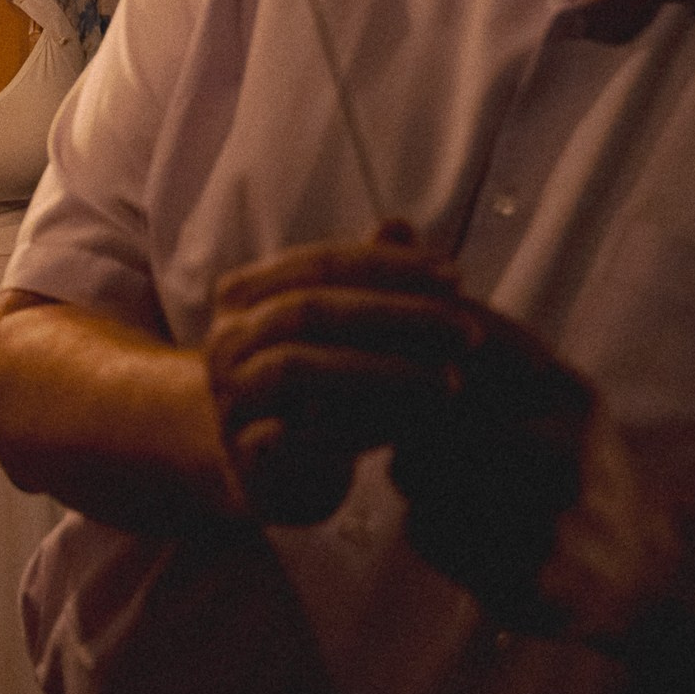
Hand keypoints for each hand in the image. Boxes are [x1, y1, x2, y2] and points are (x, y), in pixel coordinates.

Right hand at [204, 221, 470, 523]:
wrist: (258, 468)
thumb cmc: (307, 387)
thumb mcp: (331, 328)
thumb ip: (361, 280)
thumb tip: (400, 224)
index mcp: (243, 297)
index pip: (317, 263)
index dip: (387, 265)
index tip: (457, 276)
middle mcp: (225, 342)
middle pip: (309, 310)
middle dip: (397, 315)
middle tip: (468, 330)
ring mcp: (229, 399)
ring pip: (297, 369)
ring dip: (382, 372)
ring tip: (451, 382)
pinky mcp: (248, 457)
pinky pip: (301, 437)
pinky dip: (360, 429)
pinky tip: (413, 428)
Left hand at [389, 307, 674, 639]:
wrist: (646, 570)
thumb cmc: (560, 458)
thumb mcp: (527, 378)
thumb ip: (455, 316)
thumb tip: (387, 222)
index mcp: (562, 386)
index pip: (451, 339)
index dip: (398, 350)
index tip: (375, 364)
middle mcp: (566, 444)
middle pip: (420, 409)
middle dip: (402, 421)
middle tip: (415, 437)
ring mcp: (555, 515)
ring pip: (416, 473)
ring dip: (415, 481)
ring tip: (452, 489)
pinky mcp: (535, 577)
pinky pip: (431, 536)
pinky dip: (432, 534)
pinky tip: (468, 537)